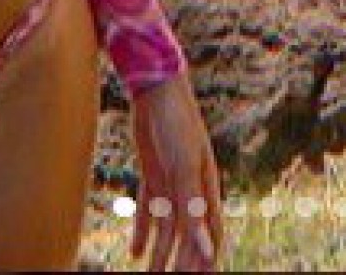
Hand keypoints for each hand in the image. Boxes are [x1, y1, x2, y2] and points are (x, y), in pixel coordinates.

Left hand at [129, 75, 222, 270]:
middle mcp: (190, 188)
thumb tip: (206, 249)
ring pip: (166, 228)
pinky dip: (143, 231)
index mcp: (205, 188)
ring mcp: (171, 181)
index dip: (205, 260)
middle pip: (187, 236)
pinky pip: (149, 210)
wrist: (155, 88)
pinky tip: (135, 251)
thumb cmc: (176, 124)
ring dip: (159, 254)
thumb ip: (194, 207)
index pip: (209, 235)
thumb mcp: (185, 166)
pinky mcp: (152, 173)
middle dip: (181, 263)